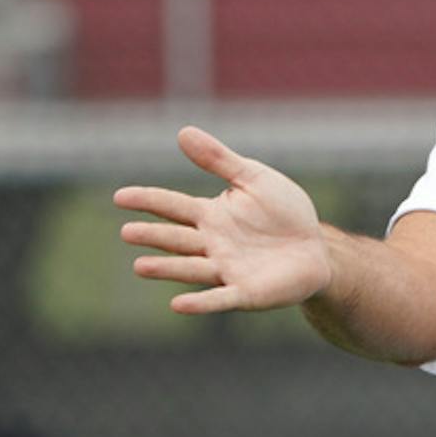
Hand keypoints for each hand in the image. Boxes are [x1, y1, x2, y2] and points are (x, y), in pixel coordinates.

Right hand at [115, 126, 333, 313]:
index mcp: (210, 215)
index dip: (147, 201)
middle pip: (176, 239)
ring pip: (191, 268)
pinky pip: (220, 298)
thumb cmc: (283, 212)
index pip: (172, 206)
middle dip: (152, 236)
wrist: (315, 248)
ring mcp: (227, 270)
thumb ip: (219, 160)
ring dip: (166, 269)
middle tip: (126, 232)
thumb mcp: (253, 178)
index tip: (120, 197)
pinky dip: (199, 302)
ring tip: (139, 267)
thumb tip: (182, 132)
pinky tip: (177, 304)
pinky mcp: (246, 293)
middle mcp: (212, 245)